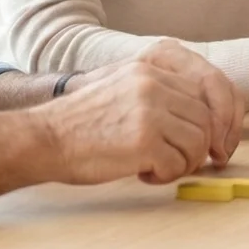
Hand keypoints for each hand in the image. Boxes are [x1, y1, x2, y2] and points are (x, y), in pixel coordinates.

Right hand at [46, 40, 243, 184]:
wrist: (44, 139)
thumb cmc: (79, 124)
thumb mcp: (119, 89)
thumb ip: (155, 95)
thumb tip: (197, 117)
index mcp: (148, 72)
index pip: (199, 96)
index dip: (200, 125)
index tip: (189, 143)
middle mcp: (153, 87)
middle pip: (204, 120)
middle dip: (196, 147)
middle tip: (174, 161)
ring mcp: (150, 114)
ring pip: (197, 143)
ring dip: (183, 163)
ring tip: (158, 168)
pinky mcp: (144, 144)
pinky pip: (177, 165)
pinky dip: (165, 176)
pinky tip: (144, 175)